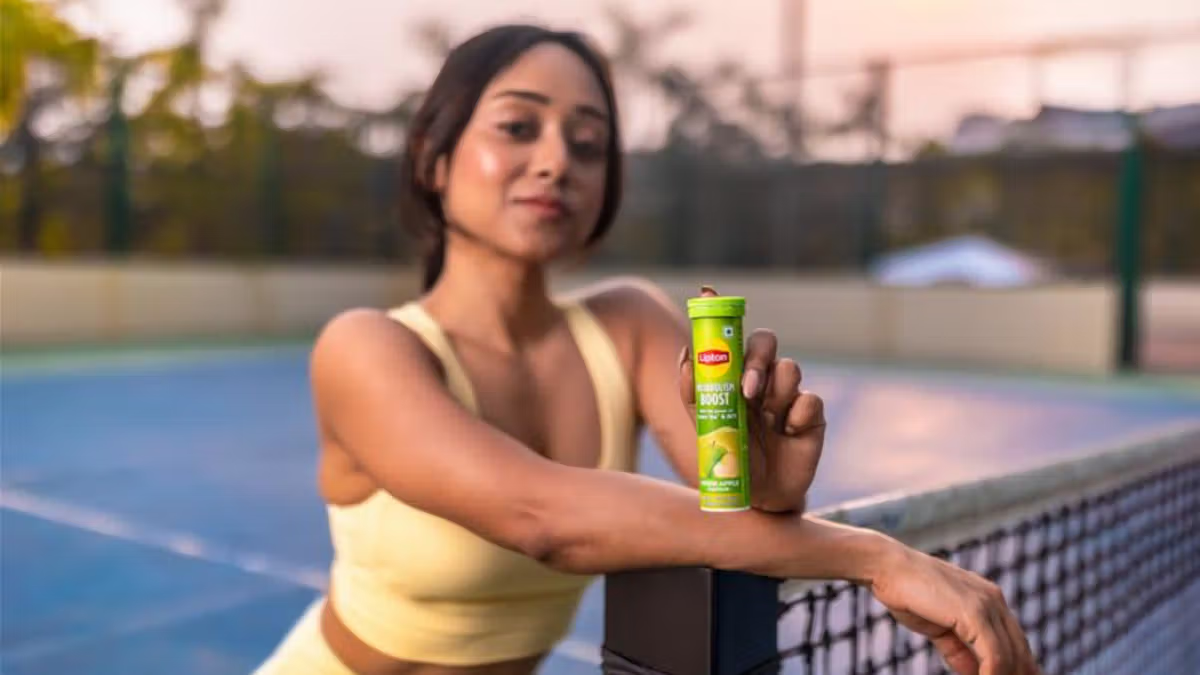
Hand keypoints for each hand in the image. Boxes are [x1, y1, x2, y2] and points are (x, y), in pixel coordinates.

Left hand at [679, 286, 825, 512]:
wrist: (759, 498)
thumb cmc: (731, 458)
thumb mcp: (706, 427)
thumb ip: (695, 393)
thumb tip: (687, 356)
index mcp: (734, 376)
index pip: (731, 337)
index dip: (720, 311)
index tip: (707, 293)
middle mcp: (762, 378)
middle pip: (765, 341)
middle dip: (756, 359)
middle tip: (748, 389)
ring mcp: (788, 395)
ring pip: (789, 367)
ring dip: (776, 392)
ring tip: (768, 421)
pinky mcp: (812, 415)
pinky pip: (810, 401)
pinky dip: (796, 417)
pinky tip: (787, 435)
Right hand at [871, 545, 1039, 674]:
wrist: (888, 567)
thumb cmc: (908, 593)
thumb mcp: (940, 628)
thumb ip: (960, 649)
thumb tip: (975, 673)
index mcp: (988, 598)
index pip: (1015, 641)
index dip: (1019, 667)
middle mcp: (994, 599)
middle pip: (1019, 650)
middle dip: (1017, 673)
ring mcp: (986, 605)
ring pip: (1009, 656)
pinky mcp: (975, 613)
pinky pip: (994, 656)